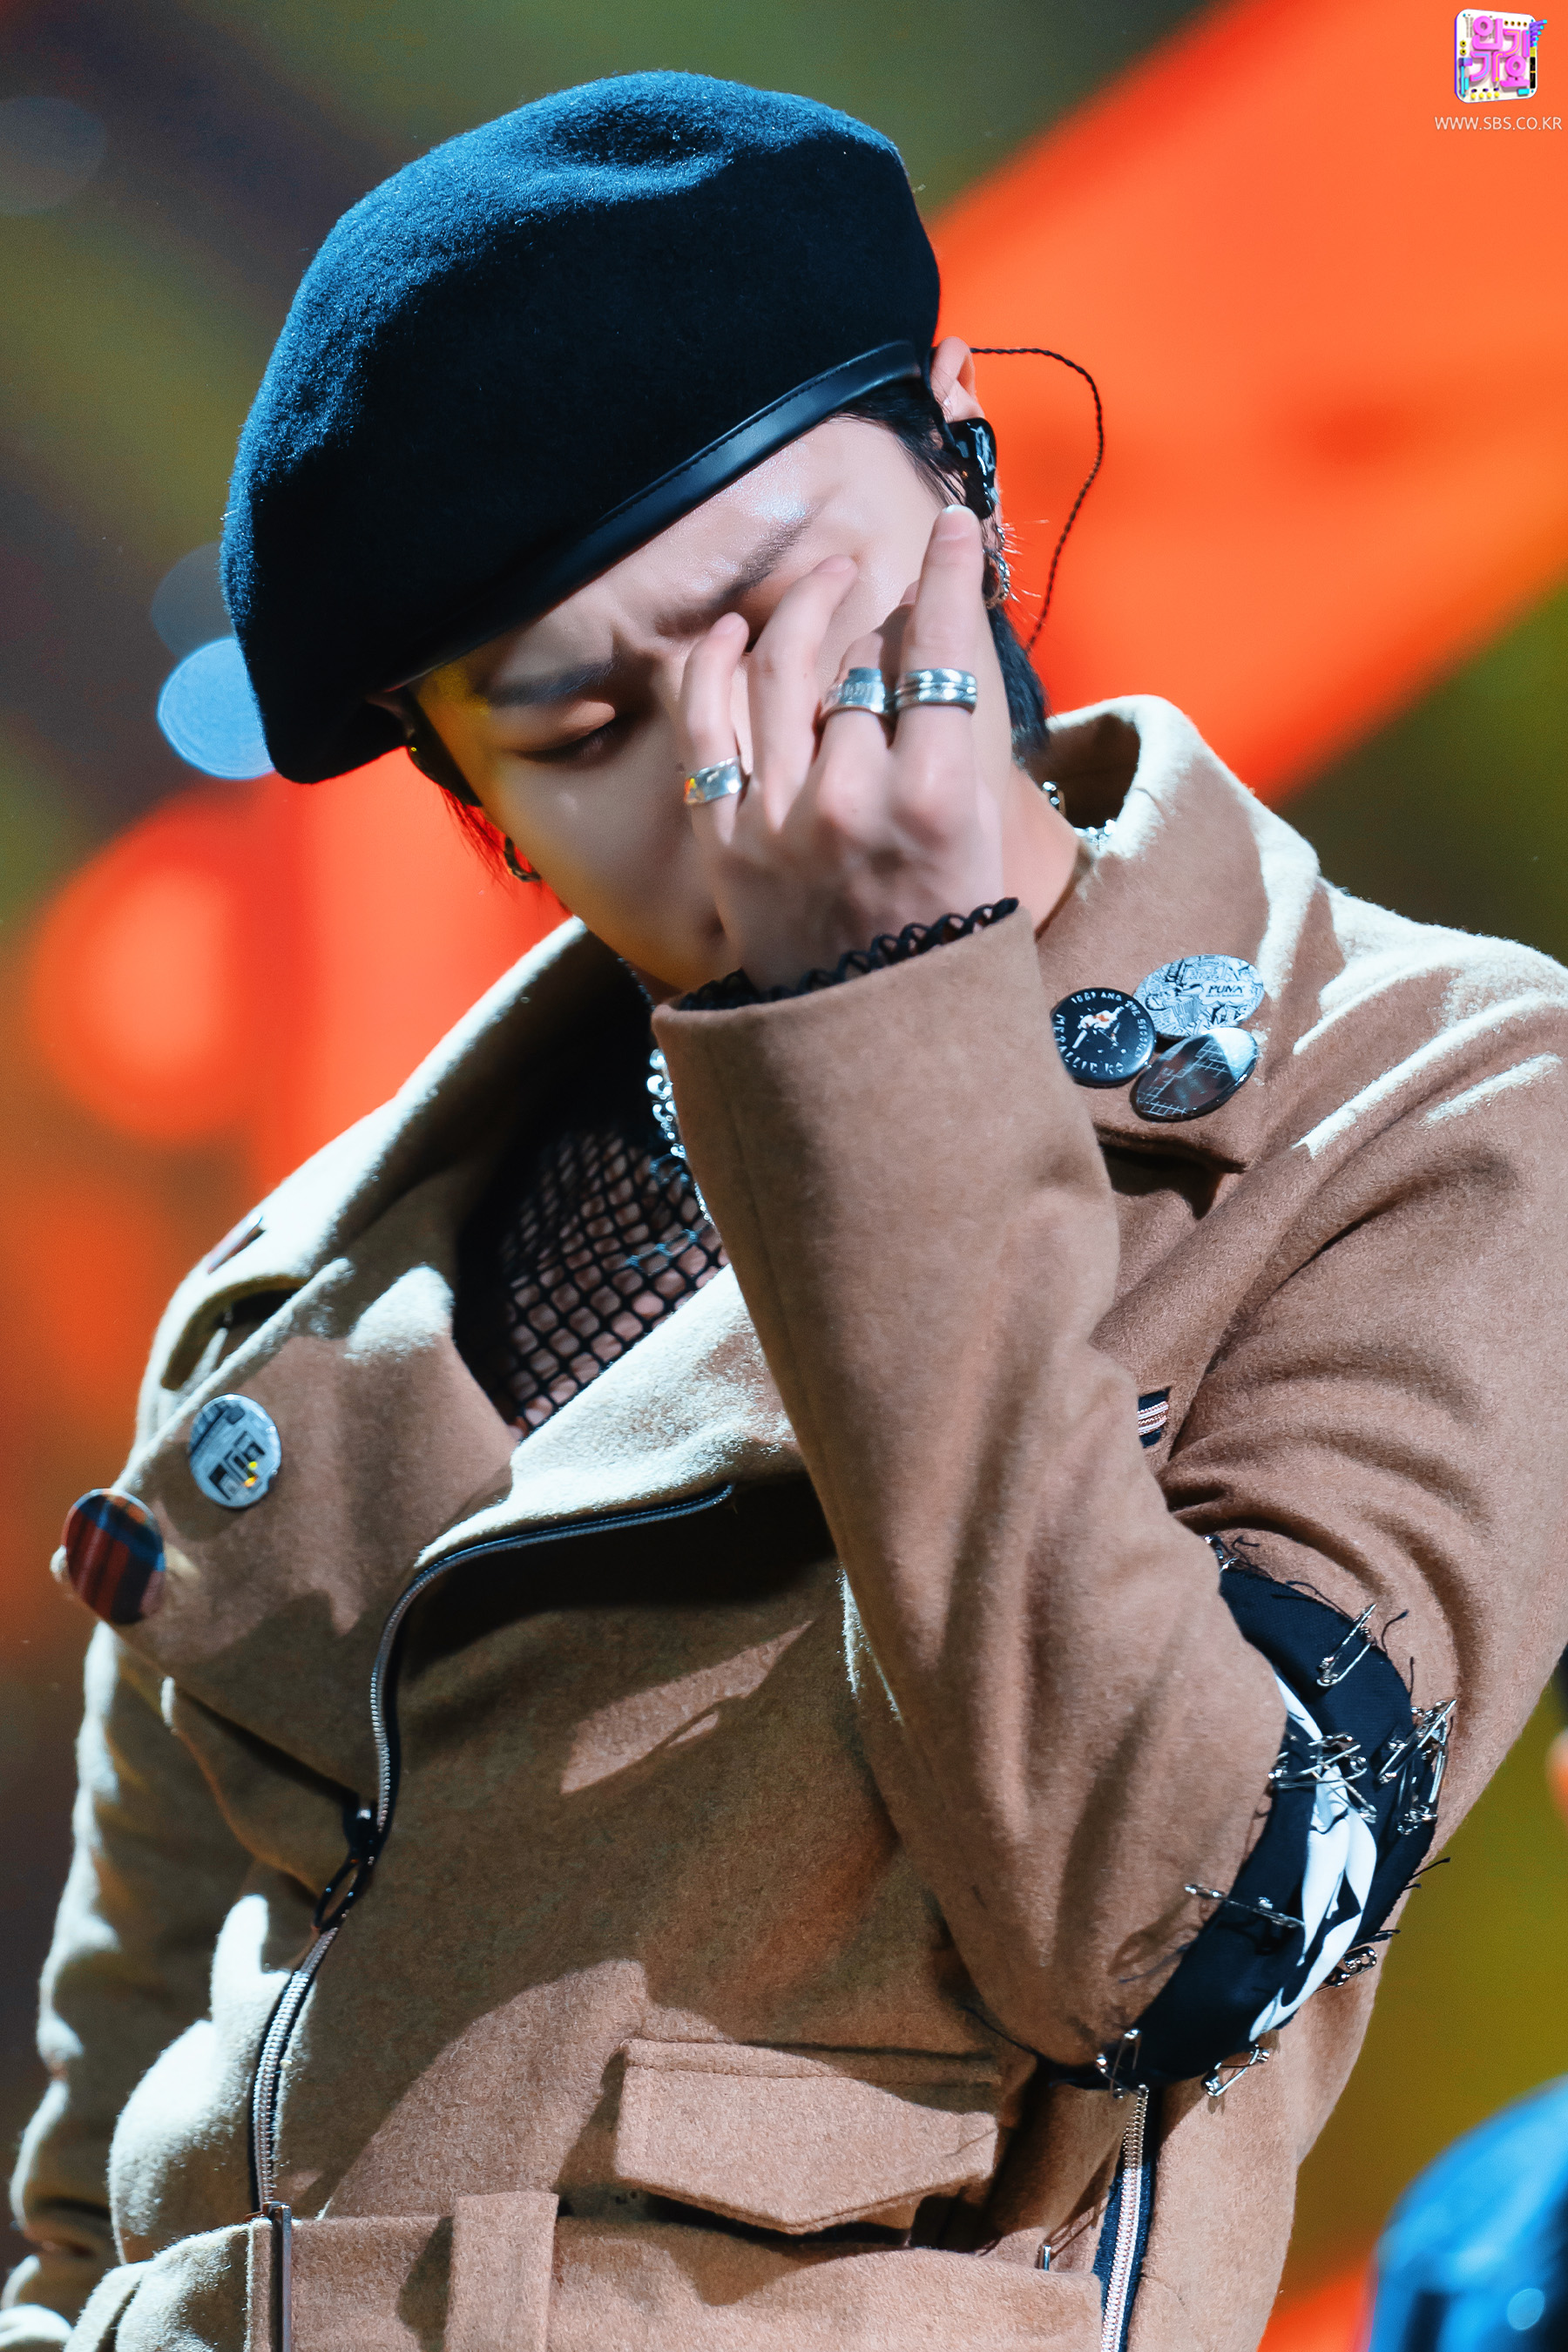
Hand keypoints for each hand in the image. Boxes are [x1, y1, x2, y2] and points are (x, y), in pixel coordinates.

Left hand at [678, 503, 1014, 991]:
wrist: (872, 1049)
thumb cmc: (943, 942)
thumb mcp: (983, 842)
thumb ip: (957, 746)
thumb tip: (929, 648)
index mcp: (935, 804)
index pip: (938, 655)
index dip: (947, 578)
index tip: (955, 530)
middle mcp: (852, 804)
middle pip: (862, 663)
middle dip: (881, 614)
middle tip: (890, 596)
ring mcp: (778, 823)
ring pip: (782, 674)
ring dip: (804, 613)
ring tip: (826, 588)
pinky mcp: (723, 844)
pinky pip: (705, 727)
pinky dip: (713, 665)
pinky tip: (730, 631)